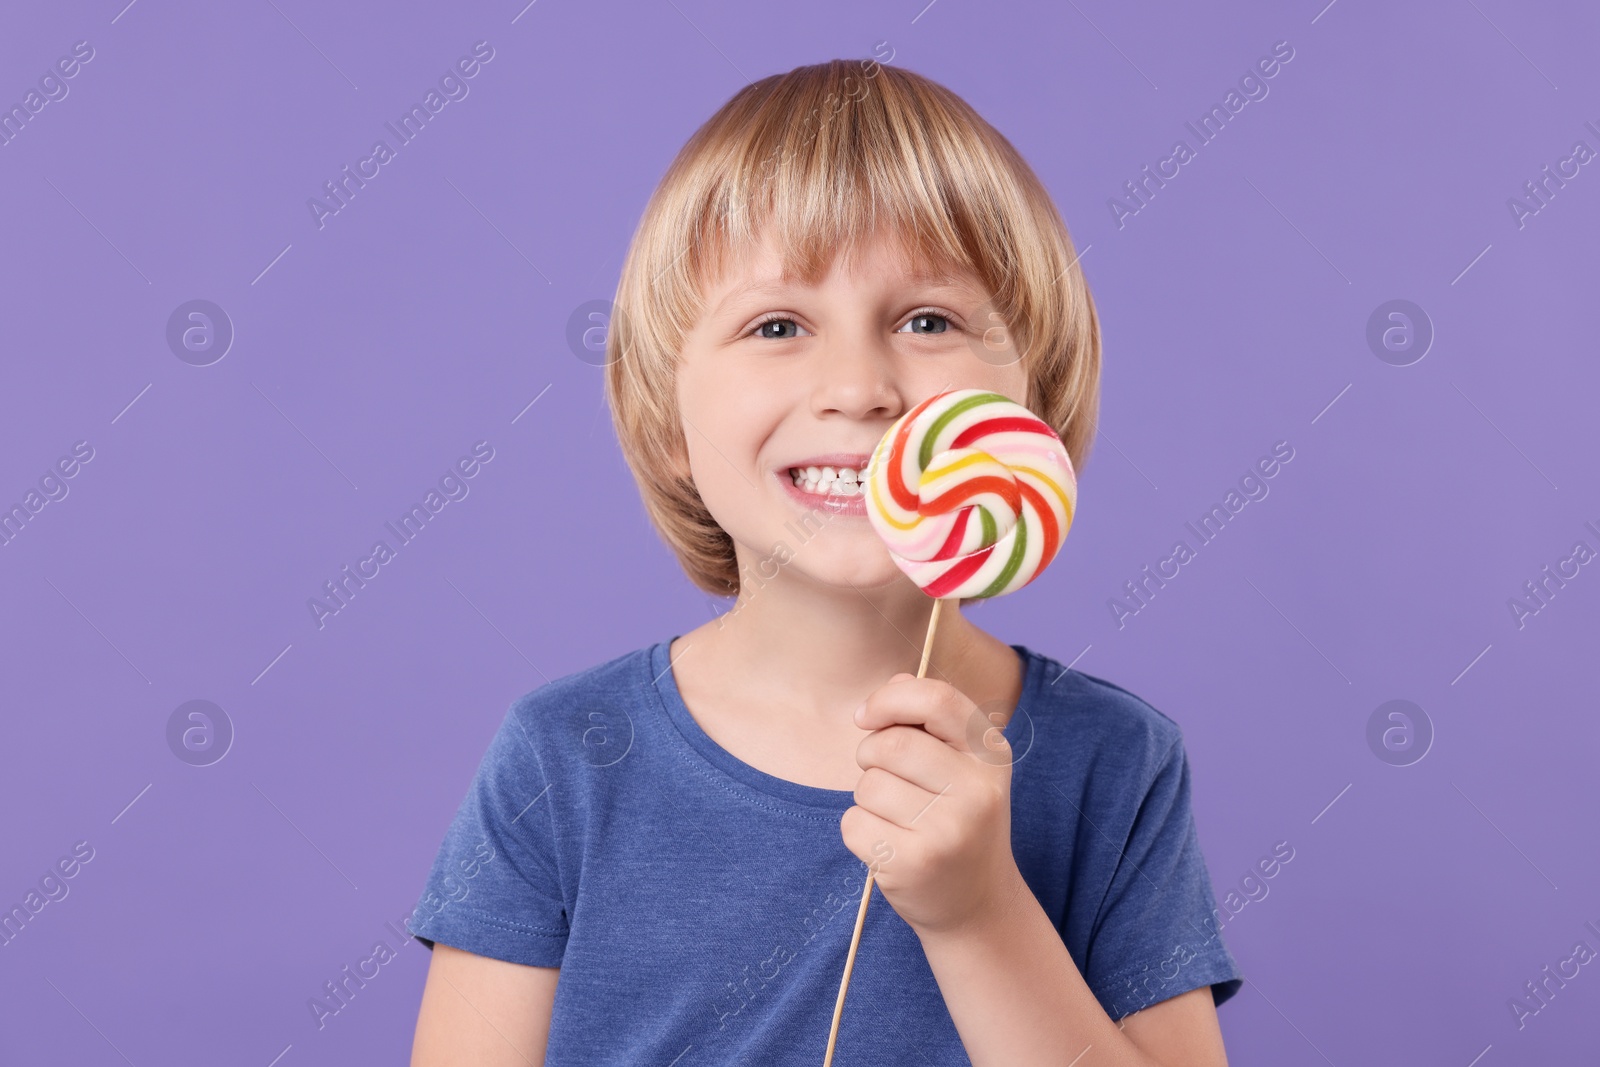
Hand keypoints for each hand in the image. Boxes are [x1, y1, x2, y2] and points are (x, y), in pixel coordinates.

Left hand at [840, 673, 1025, 936]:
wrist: (977, 904)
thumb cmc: (958, 820)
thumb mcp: (961, 766)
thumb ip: (929, 719)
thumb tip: (894, 683)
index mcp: (991, 756)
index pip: (937, 700)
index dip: (890, 699)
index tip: (866, 716)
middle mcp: (978, 792)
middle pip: (890, 743)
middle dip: (871, 754)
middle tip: (885, 778)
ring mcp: (948, 831)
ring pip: (868, 785)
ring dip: (867, 798)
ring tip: (898, 819)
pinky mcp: (913, 864)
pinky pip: (854, 822)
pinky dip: (859, 830)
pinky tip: (890, 846)